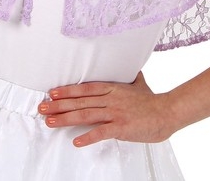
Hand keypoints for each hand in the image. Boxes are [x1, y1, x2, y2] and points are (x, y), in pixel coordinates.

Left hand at [37, 72, 173, 146]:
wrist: (167, 112)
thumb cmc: (152, 101)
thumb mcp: (139, 84)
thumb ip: (131, 79)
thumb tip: (132, 70)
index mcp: (113, 88)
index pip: (85, 88)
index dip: (67, 90)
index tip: (52, 93)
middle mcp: (111, 99)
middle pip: (80, 101)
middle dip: (59, 105)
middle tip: (42, 108)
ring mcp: (115, 112)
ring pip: (86, 114)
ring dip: (66, 118)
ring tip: (50, 122)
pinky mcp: (121, 127)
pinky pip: (101, 132)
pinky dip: (87, 136)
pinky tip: (75, 140)